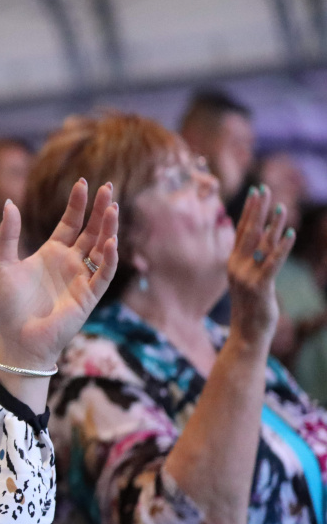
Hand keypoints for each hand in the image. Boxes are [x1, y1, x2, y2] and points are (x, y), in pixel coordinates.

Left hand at [0, 180, 118, 369]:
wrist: (16, 337)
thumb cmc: (8, 305)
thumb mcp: (2, 264)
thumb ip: (7, 234)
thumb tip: (8, 202)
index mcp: (51, 253)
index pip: (70, 223)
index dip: (77, 204)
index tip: (82, 183)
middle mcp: (70, 263)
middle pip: (91, 231)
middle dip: (100, 210)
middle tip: (108, 187)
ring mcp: (81, 279)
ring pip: (102, 249)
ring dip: (108, 229)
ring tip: (113, 208)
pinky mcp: (88, 297)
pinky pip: (103, 275)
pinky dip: (109, 259)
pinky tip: (111, 242)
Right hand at [228, 185, 293, 350]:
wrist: (246, 334)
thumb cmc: (251, 307)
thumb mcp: (250, 280)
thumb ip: (256, 260)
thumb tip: (266, 240)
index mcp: (234, 262)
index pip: (242, 231)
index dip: (249, 211)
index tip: (256, 192)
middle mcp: (237, 266)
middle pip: (248, 232)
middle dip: (257, 209)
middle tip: (263, 188)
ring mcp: (246, 276)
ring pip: (261, 245)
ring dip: (273, 224)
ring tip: (282, 207)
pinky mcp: (260, 287)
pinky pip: (272, 263)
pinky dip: (281, 248)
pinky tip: (290, 234)